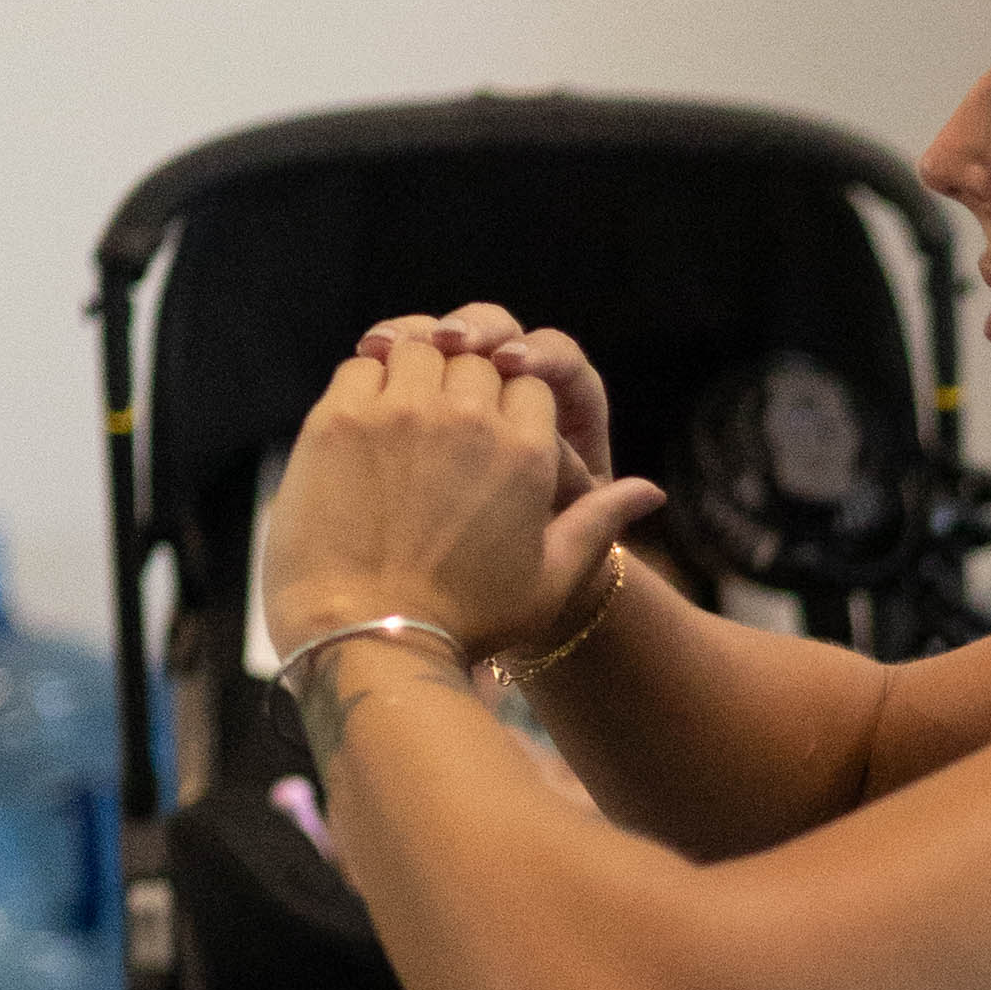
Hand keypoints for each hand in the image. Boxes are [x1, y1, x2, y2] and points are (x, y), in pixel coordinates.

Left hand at [265, 327, 662, 672]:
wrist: (369, 640)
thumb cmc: (466, 621)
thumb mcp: (551, 580)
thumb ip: (599, 523)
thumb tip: (652, 491)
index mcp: (525, 451)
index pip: (529, 382)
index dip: (513, 401)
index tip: (493, 435)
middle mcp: (466, 419)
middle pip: (476, 358)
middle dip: (467, 381)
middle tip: (446, 428)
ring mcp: (399, 413)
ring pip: (420, 349)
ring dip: (419, 369)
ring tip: (408, 414)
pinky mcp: (338, 420)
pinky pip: (362, 365)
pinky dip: (370, 377)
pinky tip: (368, 419)